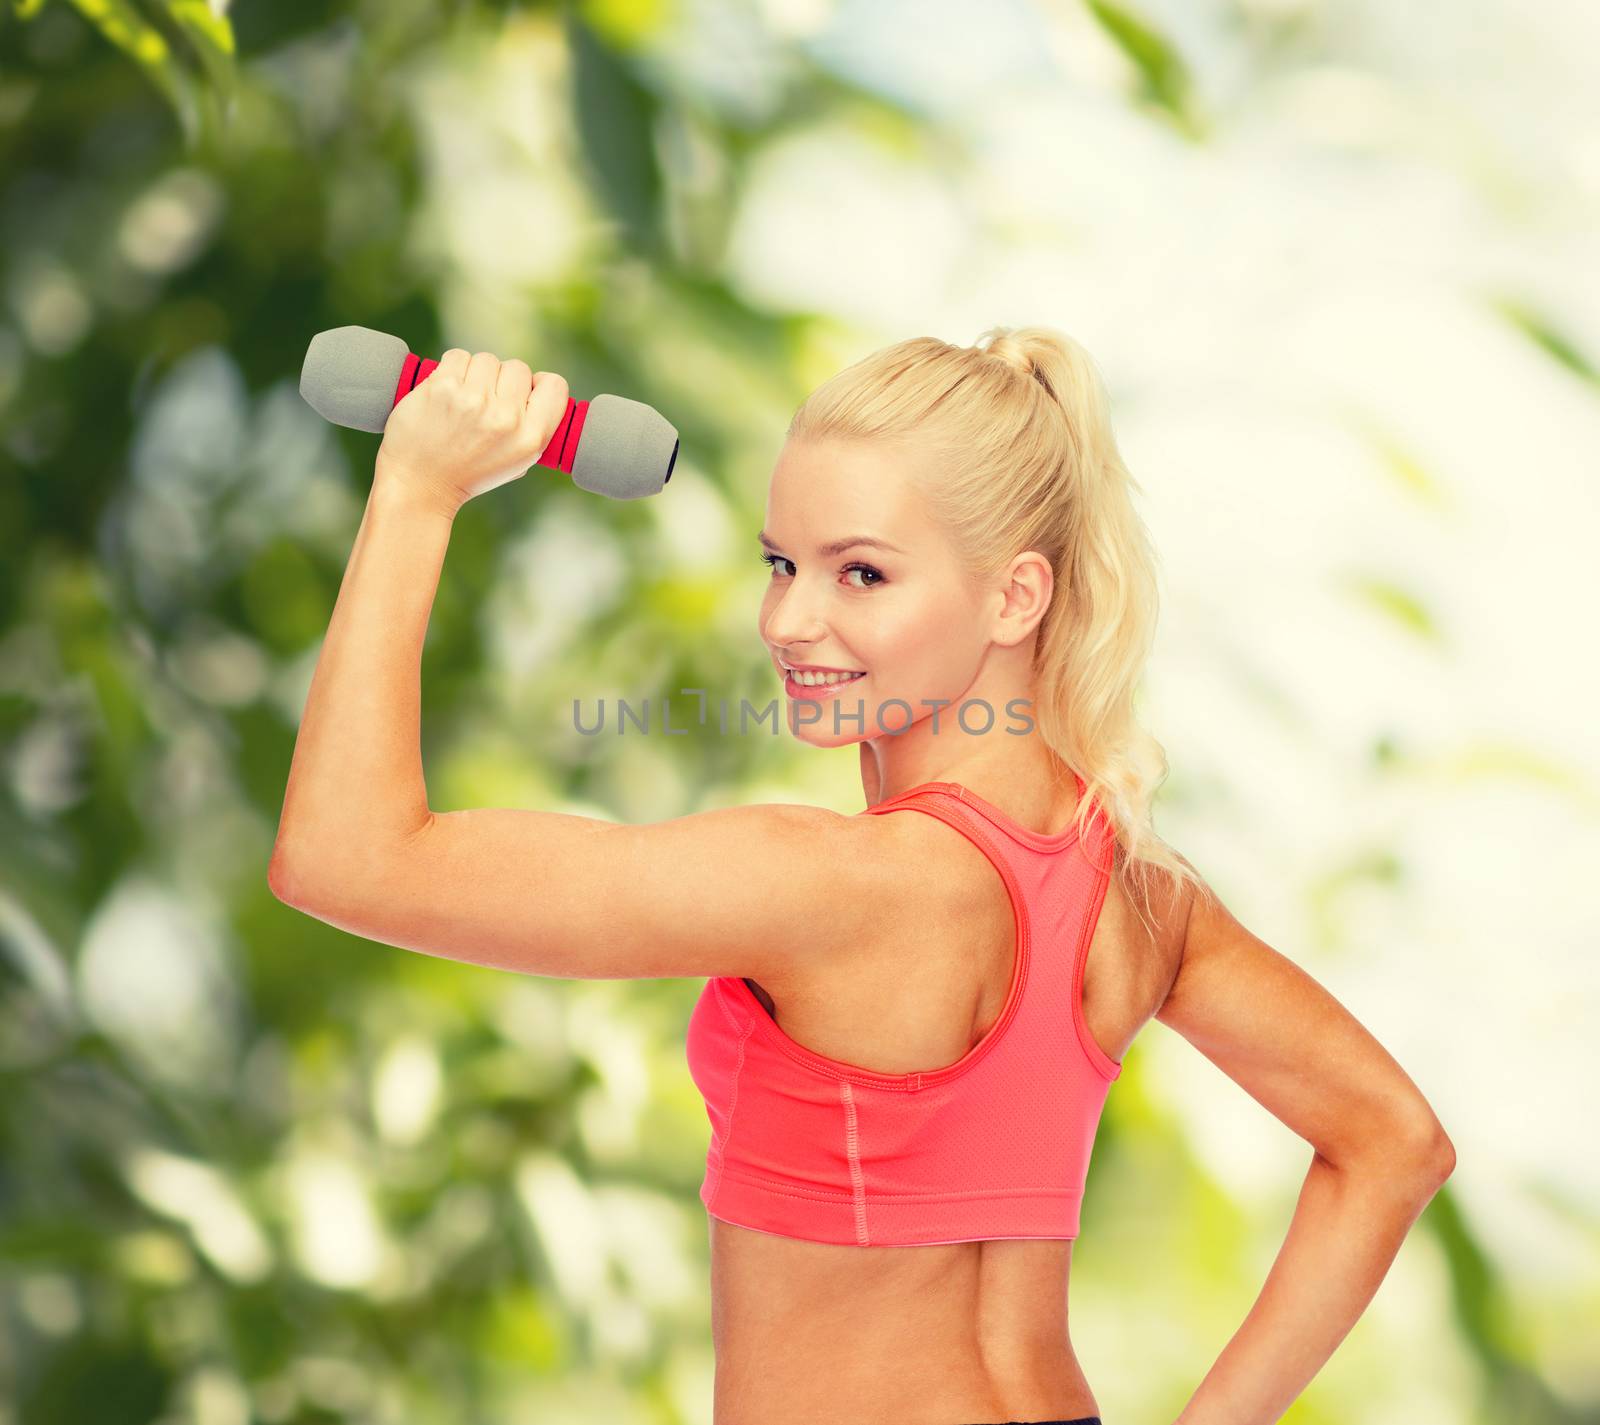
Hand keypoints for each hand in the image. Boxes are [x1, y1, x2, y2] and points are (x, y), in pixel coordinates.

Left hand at [374, 348, 569, 516]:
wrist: (420, 485)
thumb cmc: (468, 472)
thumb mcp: (518, 462)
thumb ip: (534, 426)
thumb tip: (539, 385)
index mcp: (531, 438)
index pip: (555, 385)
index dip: (538, 384)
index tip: (522, 392)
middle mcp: (505, 418)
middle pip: (518, 368)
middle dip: (502, 380)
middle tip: (484, 403)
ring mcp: (473, 400)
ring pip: (487, 360)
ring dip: (476, 373)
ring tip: (463, 399)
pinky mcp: (443, 386)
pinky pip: (458, 356)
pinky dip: (452, 369)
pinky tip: (446, 391)